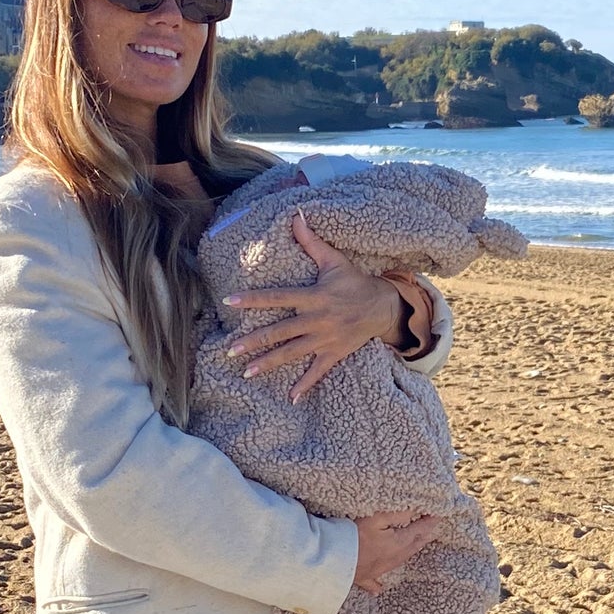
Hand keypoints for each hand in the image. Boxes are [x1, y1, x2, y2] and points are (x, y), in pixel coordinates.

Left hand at [224, 215, 406, 402]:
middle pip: (280, 331)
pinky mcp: (334, 353)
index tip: (230, 301)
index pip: (278, 297)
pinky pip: (318, 372)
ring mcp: (325, 339)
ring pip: (293, 353)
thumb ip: (311, 242)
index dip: (254, 298)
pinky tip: (290, 397)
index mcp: (314, 296)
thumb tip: (296, 215)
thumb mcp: (334, 260)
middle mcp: (317, 319)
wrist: (383, 306)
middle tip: (230, 349)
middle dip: (254, 341)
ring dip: (269, 363)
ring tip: (246, 372)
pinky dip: (305, 385)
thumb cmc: (354, 281)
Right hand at [352, 510, 438, 592]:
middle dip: (423, 536)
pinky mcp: (363, 578)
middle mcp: (392, 559)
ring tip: (417, 546)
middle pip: (412, 547)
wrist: (331, 560)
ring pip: (399, 561)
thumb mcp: (376, 518)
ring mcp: (378, 571)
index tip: (439, 514)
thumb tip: (415, 510)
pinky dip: (378, 585)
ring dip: (410, 552)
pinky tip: (380, 589)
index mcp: (398, 544)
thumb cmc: (353, 536)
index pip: (419, 530)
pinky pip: (374, 583)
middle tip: (433, 529)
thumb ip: (398, 514)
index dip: (429, 521)